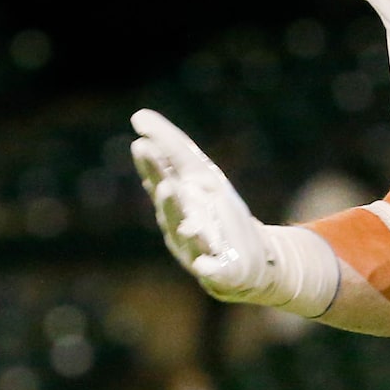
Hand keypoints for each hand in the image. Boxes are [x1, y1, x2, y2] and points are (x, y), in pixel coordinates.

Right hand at [129, 108, 290, 304]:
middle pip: (172, 212)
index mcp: (176, 201)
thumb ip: (172, 148)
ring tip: (190, 225)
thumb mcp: (201, 176)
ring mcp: (198, 251)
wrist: (251, 257)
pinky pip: (213, 272)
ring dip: (187, 231)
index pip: (160, 180)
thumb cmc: (218, 212)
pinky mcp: (219, 273)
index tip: (142, 146)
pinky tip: (206, 266)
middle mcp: (179, 227)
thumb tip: (138, 116)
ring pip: (190, 241)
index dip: (152, 166)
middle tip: (165, 185)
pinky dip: (209, 268)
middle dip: (168, 200)